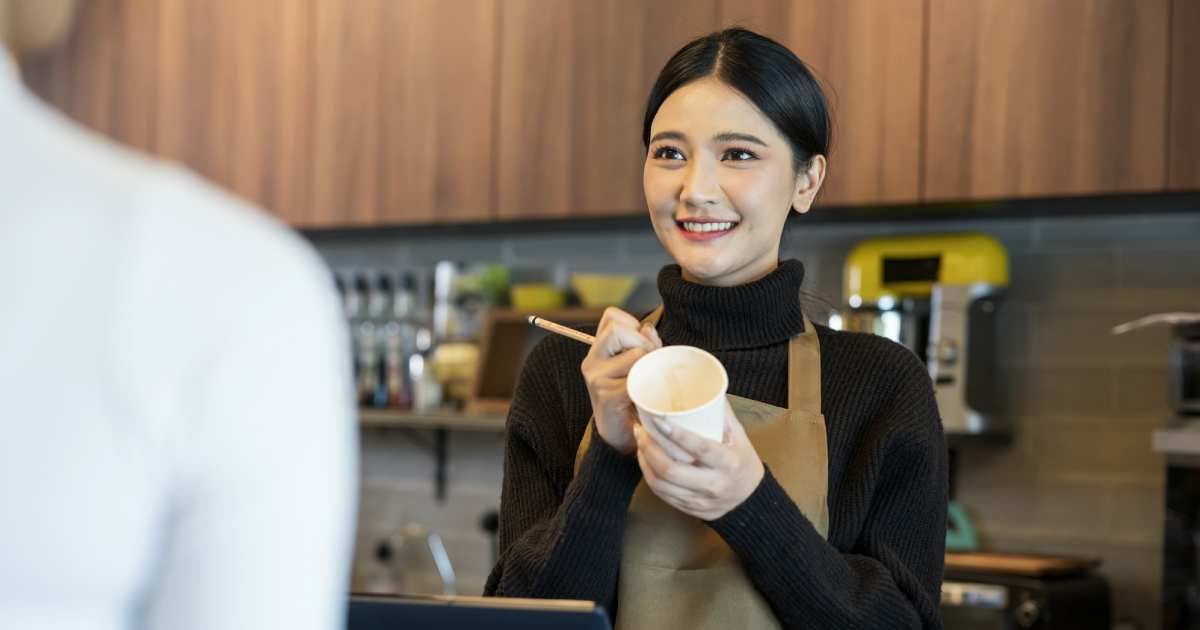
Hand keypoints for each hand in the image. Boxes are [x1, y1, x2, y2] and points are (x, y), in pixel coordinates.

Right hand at [581, 307, 661, 454]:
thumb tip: (648, 327)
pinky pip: (637, 378)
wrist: (623, 436)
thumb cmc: (634, 396)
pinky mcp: (607, 396)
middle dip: (643, 342)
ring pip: (634, 353)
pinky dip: (648, 384)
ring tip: (648, 380)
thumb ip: (645, 343)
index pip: (611, 316)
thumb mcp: (638, 364)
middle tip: (648, 362)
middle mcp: (592, 361)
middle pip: (618, 330)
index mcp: (598, 350)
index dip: (632, 323)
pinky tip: (646, 394)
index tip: (640, 344)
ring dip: (649, 364)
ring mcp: (597, 378)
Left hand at [633, 398, 763, 520]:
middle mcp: (714, 484)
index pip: (701, 448)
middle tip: (641, 431)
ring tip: (640, 443)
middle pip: (672, 470)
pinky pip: (663, 495)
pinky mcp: (690, 509)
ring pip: (662, 485)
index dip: (678, 434)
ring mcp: (701, 500)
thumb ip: (722, 414)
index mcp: (729, 463)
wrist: (750, 500)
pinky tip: (645, 462)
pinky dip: (649, 476)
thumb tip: (706, 386)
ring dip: (645, 462)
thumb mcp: (739, 437)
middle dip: (650, 448)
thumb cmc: (742, 462)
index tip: (659, 419)